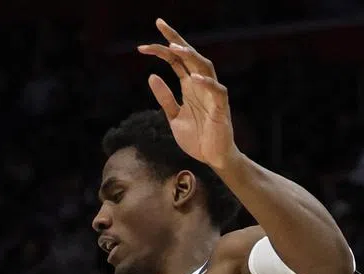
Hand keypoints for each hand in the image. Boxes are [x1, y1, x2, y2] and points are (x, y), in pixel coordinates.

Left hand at [138, 19, 238, 170]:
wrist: (213, 158)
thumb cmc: (197, 137)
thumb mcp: (174, 117)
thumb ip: (165, 98)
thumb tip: (151, 76)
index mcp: (189, 86)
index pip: (176, 61)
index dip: (161, 49)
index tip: (142, 45)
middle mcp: (201, 85)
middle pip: (189, 56)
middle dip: (175, 40)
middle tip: (159, 25)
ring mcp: (212, 94)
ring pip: (205, 67)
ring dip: (190, 56)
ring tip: (174, 48)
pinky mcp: (221, 108)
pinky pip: (217, 91)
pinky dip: (206, 83)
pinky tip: (194, 78)